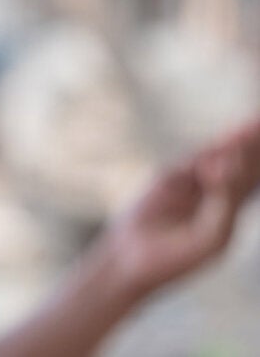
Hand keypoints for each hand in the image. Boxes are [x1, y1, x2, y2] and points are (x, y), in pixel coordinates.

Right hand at [96, 118, 259, 297]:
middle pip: (240, 162)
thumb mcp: (213, 235)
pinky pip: (192, 163)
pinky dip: (209, 156)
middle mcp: (213, 192)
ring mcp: (190, 184)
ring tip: (255, 122)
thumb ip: (226, 201)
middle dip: (254, 143)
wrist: (134, 260)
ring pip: (217, 157)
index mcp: (231, 209)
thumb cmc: (177, 257)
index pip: (254, 178)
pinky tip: (226, 148)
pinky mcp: (168, 179)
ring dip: (235, 141)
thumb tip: (229, 162)